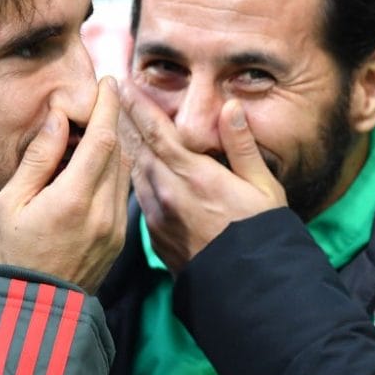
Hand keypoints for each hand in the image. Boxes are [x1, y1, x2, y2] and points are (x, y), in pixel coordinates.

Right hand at [0, 77, 129, 292]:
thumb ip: (38, 158)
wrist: (33, 309)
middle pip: (118, 151)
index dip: (108, 106)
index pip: (103, 139)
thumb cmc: (11, 253)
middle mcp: (103, 211)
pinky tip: (90, 170)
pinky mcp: (119, 239)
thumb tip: (60, 118)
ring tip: (87, 135)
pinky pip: (121, 194)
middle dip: (109, 122)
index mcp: (74, 199)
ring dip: (111, 147)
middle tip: (94, 103)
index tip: (107, 82)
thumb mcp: (9, 202)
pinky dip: (111, 173)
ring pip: (123, 171)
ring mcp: (116, 227)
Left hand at [120, 83, 285, 273]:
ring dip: (127, 148)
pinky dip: (135, 177)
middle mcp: (169, 194)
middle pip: (138, 149)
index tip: (122, 86)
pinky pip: (139, 197)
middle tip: (112, 99)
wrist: (249, 288)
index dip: (138, 107)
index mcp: (195, 176)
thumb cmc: (261, 233)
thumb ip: (242, 145)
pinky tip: (136, 169)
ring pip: (135, 173)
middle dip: (126, 122)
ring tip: (118, 127)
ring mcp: (159, 217)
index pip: (157, 133)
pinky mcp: (157, 236)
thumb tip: (230, 107)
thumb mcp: (262, 186)